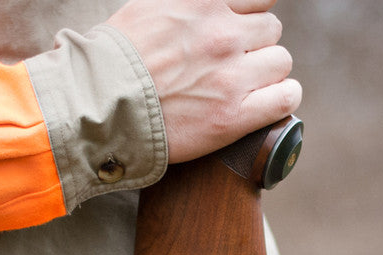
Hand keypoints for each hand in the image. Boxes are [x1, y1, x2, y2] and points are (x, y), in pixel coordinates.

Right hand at [106, 0, 301, 162]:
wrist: (96, 108)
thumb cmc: (111, 62)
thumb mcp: (147, 9)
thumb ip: (185, 6)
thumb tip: (204, 9)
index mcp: (203, 5)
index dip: (250, 17)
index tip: (241, 30)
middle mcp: (222, 34)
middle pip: (271, 31)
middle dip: (255, 46)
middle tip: (233, 65)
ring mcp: (231, 76)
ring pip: (281, 63)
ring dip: (267, 74)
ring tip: (242, 88)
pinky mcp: (233, 116)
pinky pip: (286, 98)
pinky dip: (282, 99)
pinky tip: (267, 105)